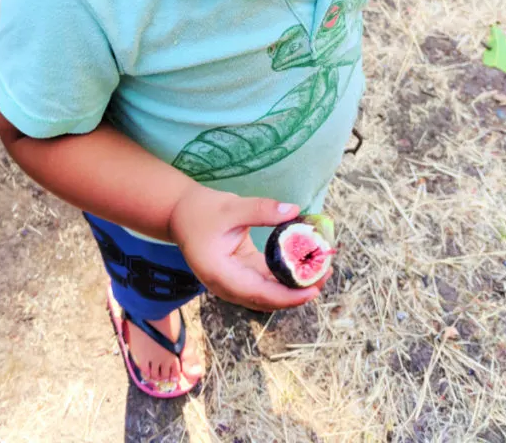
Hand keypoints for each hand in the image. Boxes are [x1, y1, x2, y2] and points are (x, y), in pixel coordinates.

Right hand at [168, 183, 330, 310]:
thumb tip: (294, 211)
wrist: (180, 214)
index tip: (314, 289)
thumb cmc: (201, 211)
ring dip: (294, 284)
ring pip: (269, 293)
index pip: (260, 294)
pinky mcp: (240, 274)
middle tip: (326, 273)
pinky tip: (303, 263)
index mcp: (221, 275)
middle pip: (268, 299)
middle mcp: (228, 286)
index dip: (289, 295)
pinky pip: (266, 281)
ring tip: (320, 268)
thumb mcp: (231, 207)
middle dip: (298, 291)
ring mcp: (234, 282)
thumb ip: (261, 210)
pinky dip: (284, 275)